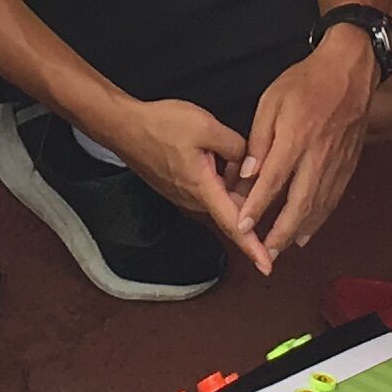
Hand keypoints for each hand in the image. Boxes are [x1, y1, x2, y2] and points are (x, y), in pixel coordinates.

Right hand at [100, 94, 259, 264]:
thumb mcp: (206, 126)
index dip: (252, 246)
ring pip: (219, 197)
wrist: (124, 127)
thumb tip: (248, 163)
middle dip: (247, 193)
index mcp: (202, 188)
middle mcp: (192, 199)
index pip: (234, 224)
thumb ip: (235, 146)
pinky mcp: (177, 188)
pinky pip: (206, 190)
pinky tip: (213, 154)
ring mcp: (183, 195)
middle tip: (248, 164)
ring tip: (221, 151)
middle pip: (231, 209)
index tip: (267, 266)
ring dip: (230, 182)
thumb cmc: (160, 126)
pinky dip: (217, 178)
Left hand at [235, 23, 376, 259]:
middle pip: (299, 203)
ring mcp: (337, 161)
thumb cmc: (306, 81)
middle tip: (263, 253)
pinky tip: (307, 231)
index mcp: (296, 137)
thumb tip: (248, 174)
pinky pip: (333, 198)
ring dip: (299, 231)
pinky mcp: (349, 163)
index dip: (256, 206)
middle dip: (280, 233)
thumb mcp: (271, 101)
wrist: (351, 69)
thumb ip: (259, 140)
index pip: (272, 181)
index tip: (241, 227)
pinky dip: (319, 219)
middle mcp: (318, 155)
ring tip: (281, 249)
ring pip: (318, 206)